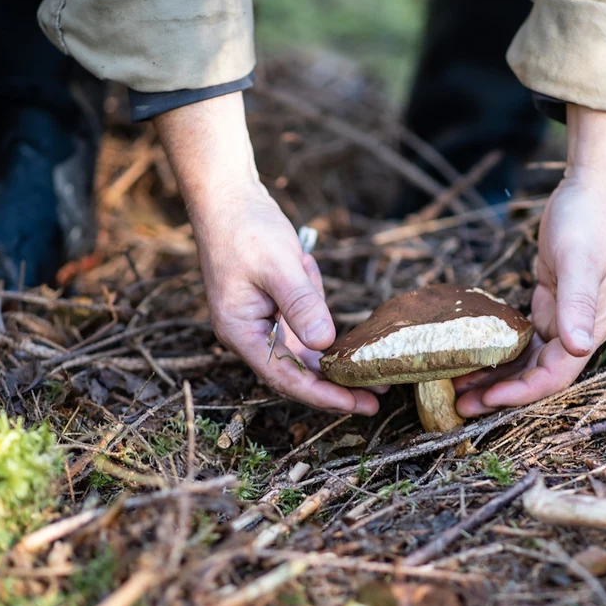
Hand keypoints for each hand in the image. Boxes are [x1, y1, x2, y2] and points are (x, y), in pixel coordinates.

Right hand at [154, 93, 378, 414]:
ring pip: (304, 359)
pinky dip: (328, 342)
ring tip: (375, 383)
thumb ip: (301, 305)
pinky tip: (356, 349)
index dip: (321, 395)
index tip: (355, 406)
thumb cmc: (245, 229)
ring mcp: (263, 324)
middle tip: (376, 402)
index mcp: (241, 332)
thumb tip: (325, 343)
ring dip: (336, 370)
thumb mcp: (279, 265)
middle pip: (296, 375)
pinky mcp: (276, 310)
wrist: (229, 198)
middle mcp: (250, 335)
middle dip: (334, 389)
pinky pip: (305, 335)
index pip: (285, 377)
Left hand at [455, 106, 605, 415]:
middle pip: (536, 375)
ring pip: (525, 360)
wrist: (592, 190)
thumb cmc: (590, 221)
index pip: (555, 375)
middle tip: (459, 405)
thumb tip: (578, 347)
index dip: (522, 392)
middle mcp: (576, 331)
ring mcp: (560, 318)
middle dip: (500, 392)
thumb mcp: (581, 259)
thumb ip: (578, 302)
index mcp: (590, 328)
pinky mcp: (545, 304)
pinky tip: (470, 356)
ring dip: (494, 375)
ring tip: (456, 387)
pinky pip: (518, 338)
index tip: (489, 399)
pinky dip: (496, 350)